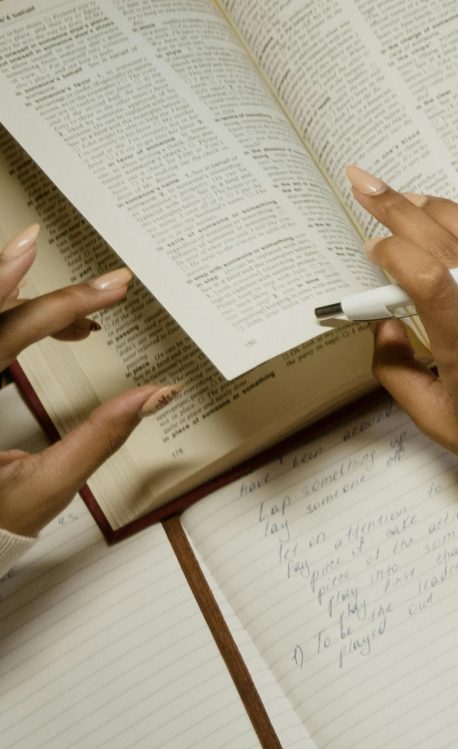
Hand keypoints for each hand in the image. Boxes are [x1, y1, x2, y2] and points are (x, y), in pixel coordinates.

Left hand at [0, 223, 175, 537]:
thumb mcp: (46, 485)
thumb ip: (99, 437)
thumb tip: (153, 395)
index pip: (10, 330)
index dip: (64, 303)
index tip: (110, 287)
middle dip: (29, 278)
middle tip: (80, 263)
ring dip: (18, 294)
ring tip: (71, 294)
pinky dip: (10, 316)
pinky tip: (41, 316)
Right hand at [346, 167, 457, 502]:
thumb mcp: (438, 425)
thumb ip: (396, 372)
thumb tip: (381, 321)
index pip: (430, 283)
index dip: (395, 251)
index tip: (373, 244)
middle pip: (453, 248)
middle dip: (402, 211)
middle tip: (370, 187)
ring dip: (448, 211)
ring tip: (416, 200)